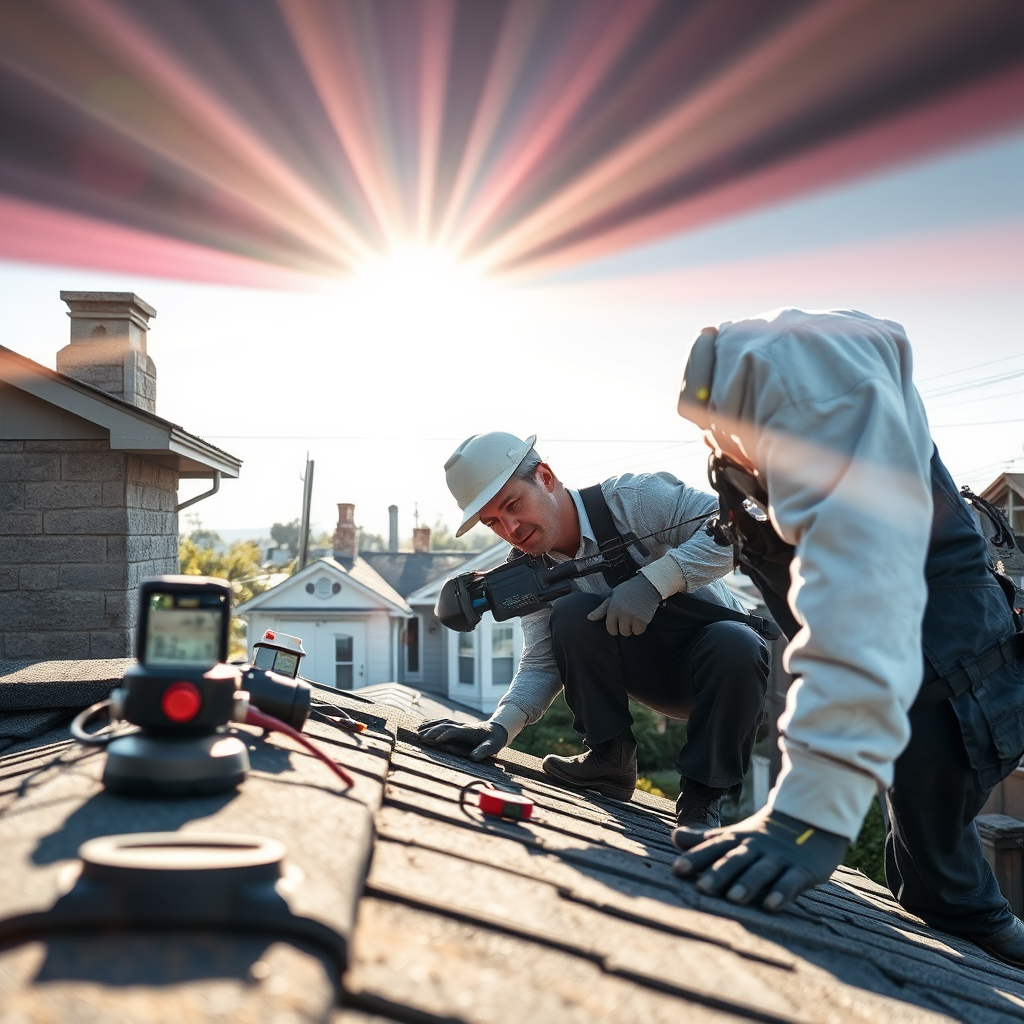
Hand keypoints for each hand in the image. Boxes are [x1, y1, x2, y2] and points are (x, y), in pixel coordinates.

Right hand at [416, 719, 507, 760]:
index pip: (453, 731)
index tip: (433, 740)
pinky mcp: (457, 726)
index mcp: (468, 732)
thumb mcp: (492, 747)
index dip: (443, 735)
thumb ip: (483, 751)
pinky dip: (433, 723)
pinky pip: (443, 722)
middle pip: (444, 726)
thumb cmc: (494, 740)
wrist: (497, 729)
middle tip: (420, 736)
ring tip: (418, 730)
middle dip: (432, 730)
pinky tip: (424, 724)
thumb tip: (473, 757)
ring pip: (442, 723)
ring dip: (430, 725)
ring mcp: (459, 725)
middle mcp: (462, 727)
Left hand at [587, 573, 661, 635]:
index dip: (615, 628)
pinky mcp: (642, 619)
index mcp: (612, 608)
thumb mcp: (613, 596)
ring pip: (630, 633)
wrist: (647, 584)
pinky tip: (641, 619)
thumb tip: (589, 618)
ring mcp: (631, 616)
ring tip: (635, 618)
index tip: (619, 623)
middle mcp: (621, 613)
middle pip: (621, 632)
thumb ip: (602, 609)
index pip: (610, 629)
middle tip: (629, 618)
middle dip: (625, 628)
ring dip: (633, 628)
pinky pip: (639, 631)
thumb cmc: (628, 590)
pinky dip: (641, 628)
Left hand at [671, 806, 847, 911]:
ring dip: (747, 883)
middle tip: (703, 889)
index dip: (696, 858)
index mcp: (737, 840)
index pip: (714, 848)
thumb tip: (675, 839)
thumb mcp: (735, 835)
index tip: (677, 870)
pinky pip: (791, 881)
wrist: (810, 818)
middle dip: (719, 874)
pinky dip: (781, 893)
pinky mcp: (802, 869)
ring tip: (733, 899)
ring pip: (761, 871)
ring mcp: (778, 858)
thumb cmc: (764, 835)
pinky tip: (771, 906)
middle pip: (735, 860)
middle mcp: (755, 848)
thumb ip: (705, 841)